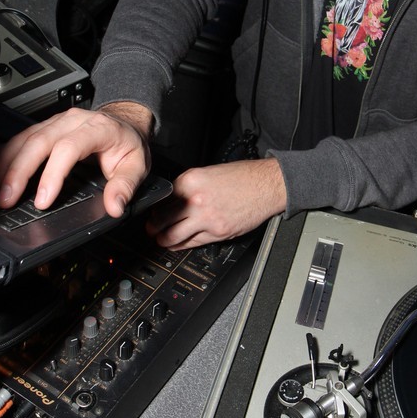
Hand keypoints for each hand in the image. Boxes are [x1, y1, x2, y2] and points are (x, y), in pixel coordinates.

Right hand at [0, 102, 152, 216]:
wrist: (124, 122)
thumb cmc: (127, 143)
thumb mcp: (137, 165)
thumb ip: (126, 186)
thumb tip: (114, 206)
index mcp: (97, 128)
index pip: (69, 148)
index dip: (52, 174)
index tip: (42, 200)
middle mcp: (73, 121)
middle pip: (39, 142)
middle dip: (18, 171)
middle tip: (5, 198)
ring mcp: (56, 122)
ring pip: (25, 138)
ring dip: (4, 163)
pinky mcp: (45, 126)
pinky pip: (20, 136)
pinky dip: (2, 153)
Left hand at [145, 158, 286, 248]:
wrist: (266, 185)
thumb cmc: (243, 177)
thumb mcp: (208, 172)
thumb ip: (189, 186)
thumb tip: (173, 200)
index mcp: (191, 181)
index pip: (162, 199)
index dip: (154, 208)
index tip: (152, 212)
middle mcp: (196, 200)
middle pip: (162, 220)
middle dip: (153, 227)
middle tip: (150, 229)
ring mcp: (207, 218)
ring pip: (174, 236)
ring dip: (164, 240)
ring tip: (161, 239)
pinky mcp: (218, 232)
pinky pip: (193, 243)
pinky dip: (182, 245)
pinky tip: (178, 244)